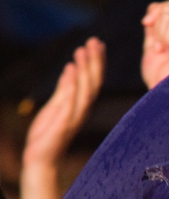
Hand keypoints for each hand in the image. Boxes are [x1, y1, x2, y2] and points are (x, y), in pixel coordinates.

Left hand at [22, 38, 104, 166]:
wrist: (41, 158)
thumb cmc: (48, 134)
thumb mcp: (56, 106)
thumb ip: (64, 89)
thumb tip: (71, 68)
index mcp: (81, 106)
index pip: (92, 81)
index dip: (97, 63)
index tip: (98, 44)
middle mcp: (82, 110)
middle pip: (92, 82)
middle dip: (94, 61)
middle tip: (95, 40)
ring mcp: (74, 117)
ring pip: (84, 89)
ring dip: (84, 69)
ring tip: (82, 49)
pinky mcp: (63, 123)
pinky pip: (69, 101)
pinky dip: (71, 85)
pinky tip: (69, 69)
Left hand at [141, 0, 168, 88]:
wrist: (164, 93)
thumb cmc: (159, 76)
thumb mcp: (152, 44)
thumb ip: (154, 25)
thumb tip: (154, 7)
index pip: (168, 6)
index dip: (154, 14)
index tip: (153, 40)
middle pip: (167, 6)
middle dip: (156, 27)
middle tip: (161, 49)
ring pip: (168, 12)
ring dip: (159, 35)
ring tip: (166, 52)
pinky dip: (165, 37)